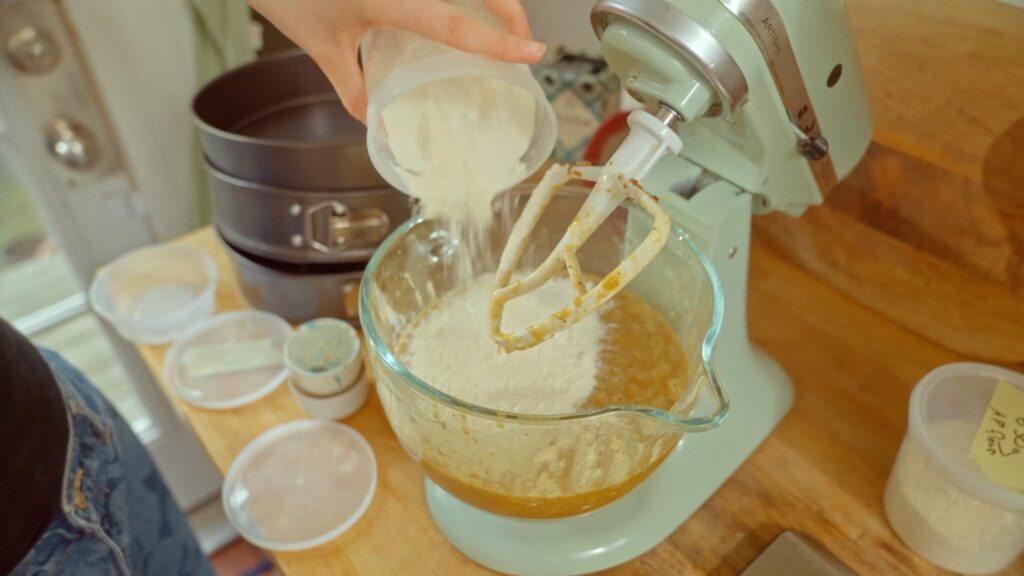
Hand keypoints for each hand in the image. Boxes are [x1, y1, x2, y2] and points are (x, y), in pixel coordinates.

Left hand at [248, 0, 545, 122]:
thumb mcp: (322, 45)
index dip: (501, 42)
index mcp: (391, 0)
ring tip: (499, 23)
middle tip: (521, 40)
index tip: (535, 52)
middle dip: (508, 9)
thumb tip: (376, 126)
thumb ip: (353, 87)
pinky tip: (463, 8)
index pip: (457, 24)